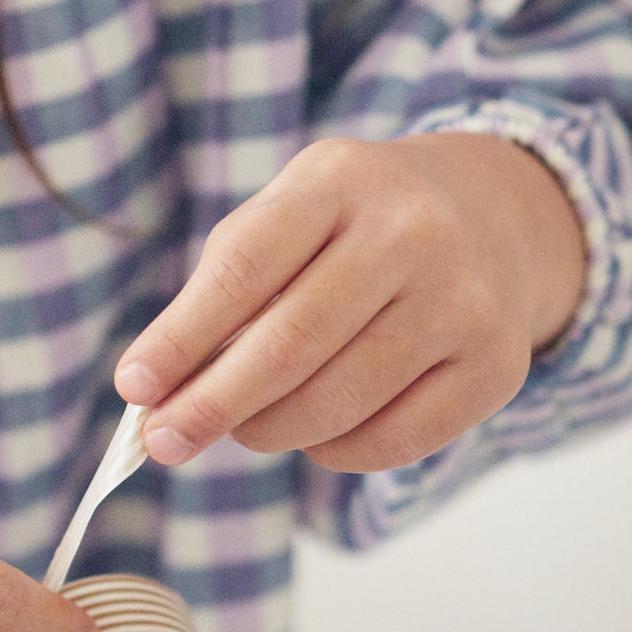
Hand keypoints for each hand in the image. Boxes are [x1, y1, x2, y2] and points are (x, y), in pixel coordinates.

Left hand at [115, 133, 586, 474]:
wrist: (493, 214)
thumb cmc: (355, 226)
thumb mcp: (290, 215)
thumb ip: (223, 287)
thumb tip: (157, 390)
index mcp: (340, 180)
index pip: (246, 267)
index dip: (182, 336)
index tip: (133, 388)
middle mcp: (412, 232)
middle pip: (290, 343)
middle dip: (213, 404)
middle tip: (163, 442)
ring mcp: (464, 300)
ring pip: (339, 402)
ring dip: (270, 431)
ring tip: (245, 428)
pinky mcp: (497, 365)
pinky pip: (394, 441)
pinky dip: (335, 451)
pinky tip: (317, 434)